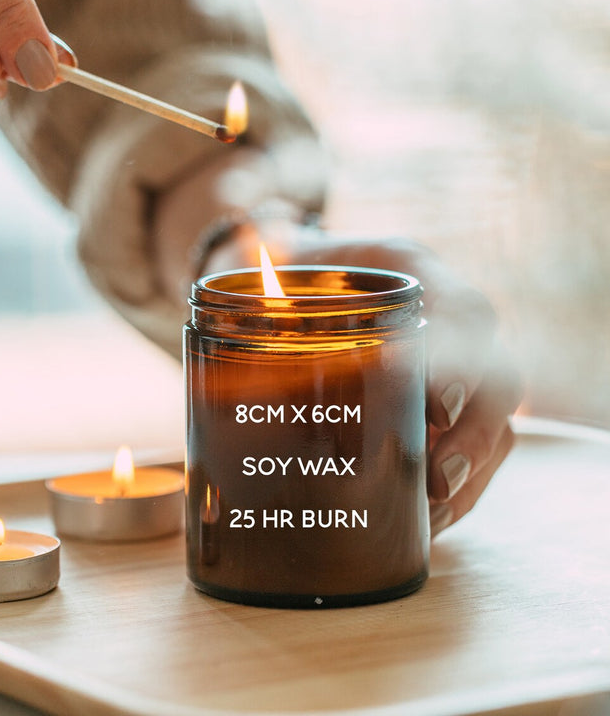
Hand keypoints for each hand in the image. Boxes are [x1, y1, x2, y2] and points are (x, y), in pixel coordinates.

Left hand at [205, 229, 522, 536]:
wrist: (301, 283)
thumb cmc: (295, 269)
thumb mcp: (283, 254)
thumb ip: (269, 247)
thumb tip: (259, 238)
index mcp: (414, 275)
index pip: (466, 312)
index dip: (463, 358)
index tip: (435, 402)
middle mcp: (445, 321)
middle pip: (498, 378)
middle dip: (477, 432)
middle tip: (438, 477)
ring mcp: (450, 368)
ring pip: (496, 423)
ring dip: (471, 474)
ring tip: (431, 516)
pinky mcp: (437, 408)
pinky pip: (471, 449)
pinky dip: (457, 489)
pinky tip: (424, 519)